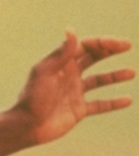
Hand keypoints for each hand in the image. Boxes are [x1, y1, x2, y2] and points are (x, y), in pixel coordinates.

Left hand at [15, 30, 133, 145]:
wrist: (27, 126)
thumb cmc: (33, 97)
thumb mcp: (45, 72)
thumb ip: (60, 53)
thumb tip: (71, 29)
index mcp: (60, 63)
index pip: (84, 46)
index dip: (102, 42)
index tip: (120, 44)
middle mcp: (68, 75)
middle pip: (92, 58)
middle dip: (109, 51)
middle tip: (128, 45)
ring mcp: (74, 92)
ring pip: (98, 80)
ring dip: (114, 75)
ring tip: (132, 72)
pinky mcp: (78, 109)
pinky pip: (100, 104)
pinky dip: (113, 102)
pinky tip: (127, 100)